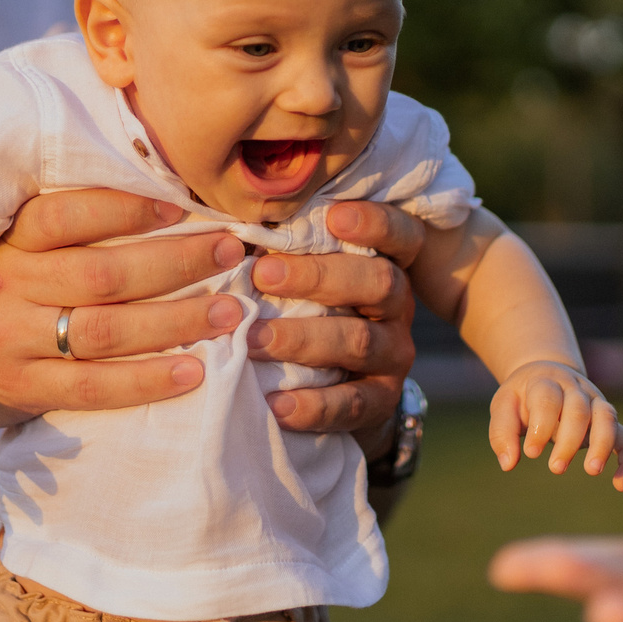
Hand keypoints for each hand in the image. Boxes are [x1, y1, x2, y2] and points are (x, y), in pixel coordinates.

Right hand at [0, 189, 243, 426]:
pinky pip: (95, 386)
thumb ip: (67, 227)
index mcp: (4, 240)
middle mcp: (1, 285)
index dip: (125, 209)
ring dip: (176, 321)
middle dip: (175, 262)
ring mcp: (9, 341)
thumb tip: (164, 193)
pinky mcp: (23, 389)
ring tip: (230, 312)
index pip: (63, 215)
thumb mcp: (13, 247)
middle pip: (100, 273)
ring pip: (104, 330)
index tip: (183, 207)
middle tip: (231, 252)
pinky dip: (149, 380)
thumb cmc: (1, 291)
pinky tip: (195, 371)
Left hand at [248, 198, 422, 440]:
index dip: (376, 223)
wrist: (336, 386)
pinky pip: (353, 404)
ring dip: (302, 339)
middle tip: (263, 275)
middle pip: (378, 282)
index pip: (401, 235)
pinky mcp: (382, 401)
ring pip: (359, 342)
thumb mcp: (303, 271)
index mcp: (386, 261)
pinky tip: (275, 404)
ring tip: (252, 341)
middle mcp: (398, 305)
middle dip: (320, 277)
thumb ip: (279, 242)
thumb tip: (221, 217)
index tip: (334, 216)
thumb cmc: (305, 306)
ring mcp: (394, 354)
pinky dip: (313, 405)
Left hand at [489, 359, 622, 487]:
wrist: (546, 373)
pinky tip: (620, 485)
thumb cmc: (522, 397)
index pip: (548, 400)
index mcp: (546, 382)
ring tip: (591, 471)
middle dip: (569, 440)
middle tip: (555, 468)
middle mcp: (575, 389)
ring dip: (602, 445)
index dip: (541, 426)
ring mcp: (595, 402)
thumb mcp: (503, 406)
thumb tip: (509, 464)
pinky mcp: (608, 421)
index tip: (530, 454)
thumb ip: (502, 433)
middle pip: (579, 410)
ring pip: (607, 418)